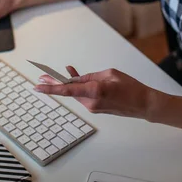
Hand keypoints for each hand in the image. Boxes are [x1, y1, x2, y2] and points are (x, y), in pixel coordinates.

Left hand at [35, 66, 152, 118]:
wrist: (143, 104)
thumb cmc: (130, 87)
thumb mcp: (109, 74)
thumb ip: (90, 76)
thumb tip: (76, 78)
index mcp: (95, 90)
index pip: (67, 90)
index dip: (51, 88)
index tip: (38, 86)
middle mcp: (91, 102)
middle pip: (69, 92)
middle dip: (55, 84)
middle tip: (41, 78)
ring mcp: (93, 107)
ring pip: (76, 94)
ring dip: (69, 84)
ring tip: (62, 72)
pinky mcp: (96, 108)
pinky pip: (82, 96)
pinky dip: (78, 88)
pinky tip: (75, 79)